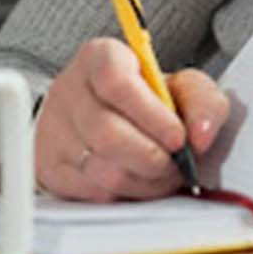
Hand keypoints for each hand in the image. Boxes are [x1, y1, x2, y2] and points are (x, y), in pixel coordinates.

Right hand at [33, 37, 229, 201]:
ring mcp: (53, 131)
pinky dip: (123, 194)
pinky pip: (88, 192)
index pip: (116, 82)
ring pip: (98, 169)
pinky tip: (140, 182)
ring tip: (164, 175)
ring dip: (142, 181)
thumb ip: (203, 101)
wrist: (113, 113)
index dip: (152, 116)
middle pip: (106, 133)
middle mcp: (69, 91)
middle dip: (152, 157)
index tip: (179, 137)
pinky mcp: (49, 167)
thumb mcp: (183, 86)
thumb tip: (202, 135)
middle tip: (177, 164)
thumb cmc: (150, 97)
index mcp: (100, 58)